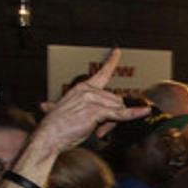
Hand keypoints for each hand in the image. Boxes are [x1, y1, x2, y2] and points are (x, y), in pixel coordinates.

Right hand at [29, 48, 149, 156]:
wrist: (48, 136)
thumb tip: (43, 105)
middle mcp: (87, 90)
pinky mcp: (96, 111)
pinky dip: (134, 114)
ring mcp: (92, 99)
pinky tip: (144, 112)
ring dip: (113, 124)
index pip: (101, 73)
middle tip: (102, 130)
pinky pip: (120, 114)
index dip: (111, 62)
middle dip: (114, 116)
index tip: (117, 51)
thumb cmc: (56, 126)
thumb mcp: (66, 113)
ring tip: (99, 132)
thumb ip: (62, 108)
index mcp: (82, 88)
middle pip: (116, 100)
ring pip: (118, 109)